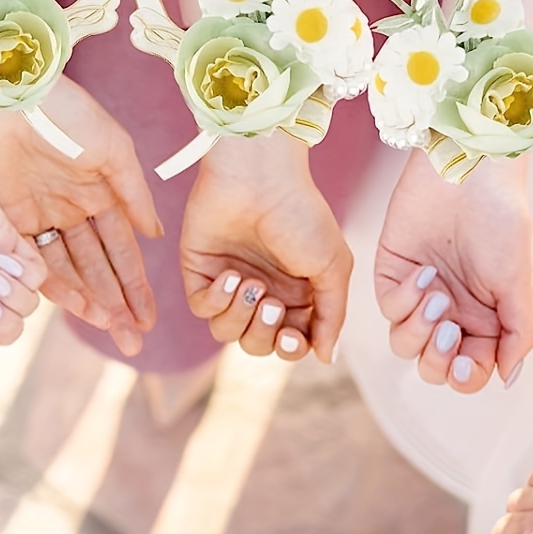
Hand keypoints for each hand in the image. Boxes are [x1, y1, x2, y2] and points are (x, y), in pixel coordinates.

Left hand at [0, 78, 158, 357]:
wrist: (12, 93)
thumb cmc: (67, 112)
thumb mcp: (114, 151)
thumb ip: (135, 196)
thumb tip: (157, 237)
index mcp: (99, 192)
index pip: (122, 250)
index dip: (136, 284)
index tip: (149, 317)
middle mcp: (70, 211)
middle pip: (97, 269)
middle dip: (117, 304)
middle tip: (133, 341)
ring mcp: (39, 217)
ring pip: (69, 271)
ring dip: (90, 301)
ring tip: (110, 329)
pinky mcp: (7, 219)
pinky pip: (34, 261)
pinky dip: (55, 286)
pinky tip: (77, 309)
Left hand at [182, 135, 350, 362]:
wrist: (260, 176)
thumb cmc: (301, 214)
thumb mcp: (332, 267)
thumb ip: (331, 316)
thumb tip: (327, 357)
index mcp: (297, 292)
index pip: (291, 342)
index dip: (292, 348)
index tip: (296, 336)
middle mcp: (263, 290)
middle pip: (257, 344)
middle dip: (265, 334)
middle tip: (272, 302)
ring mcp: (230, 281)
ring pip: (227, 332)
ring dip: (240, 317)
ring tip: (252, 283)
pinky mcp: (200, 270)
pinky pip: (202, 309)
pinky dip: (216, 300)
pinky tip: (230, 276)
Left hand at [374, 150, 532, 392]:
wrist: (469, 170)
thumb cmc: (502, 220)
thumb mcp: (521, 282)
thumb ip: (519, 335)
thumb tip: (506, 379)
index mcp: (487, 320)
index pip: (471, 370)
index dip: (466, 376)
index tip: (466, 360)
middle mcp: (453, 312)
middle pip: (433, 366)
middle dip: (437, 359)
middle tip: (448, 330)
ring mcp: (420, 295)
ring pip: (405, 344)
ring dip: (419, 330)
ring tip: (437, 296)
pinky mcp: (392, 274)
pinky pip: (388, 308)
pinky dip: (404, 299)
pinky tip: (424, 272)